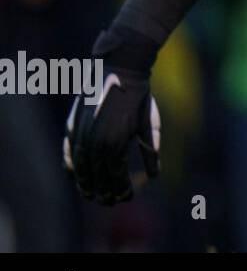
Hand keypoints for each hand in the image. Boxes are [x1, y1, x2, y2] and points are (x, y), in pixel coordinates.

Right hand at [64, 66, 160, 204]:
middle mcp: (94, 144)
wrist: (120, 69)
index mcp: (114, 145)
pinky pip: (67, 152)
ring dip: (85, 183)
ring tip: (91, 194)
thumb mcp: (150, 124)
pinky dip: (70, 166)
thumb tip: (154, 176)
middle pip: (96, 177)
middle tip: (109, 201)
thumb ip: (151, 151)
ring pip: (80, 168)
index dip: (120, 190)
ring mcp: (80, 135)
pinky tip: (73, 175)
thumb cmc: (140, 97)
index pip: (115, 177)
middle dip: (103, 191)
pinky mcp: (72, 125)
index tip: (125, 197)